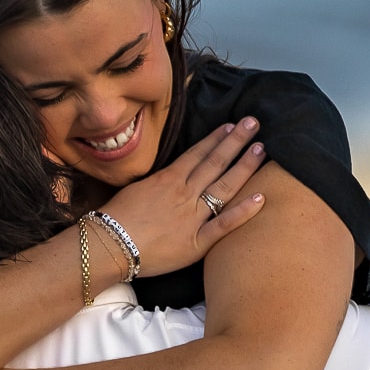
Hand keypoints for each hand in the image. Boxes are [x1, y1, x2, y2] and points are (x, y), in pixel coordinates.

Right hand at [107, 120, 266, 276]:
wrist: (109, 245)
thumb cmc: (115, 219)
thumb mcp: (135, 189)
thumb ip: (157, 182)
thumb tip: (169, 176)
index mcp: (168, 179)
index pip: (198, 153)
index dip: (217, 138)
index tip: (232, 126)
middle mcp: (184, 193)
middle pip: (216, 162)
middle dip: (237, 141)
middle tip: (255, 124)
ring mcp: (192, 217)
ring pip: (224, 187)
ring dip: (244, 166)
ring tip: (260, 150)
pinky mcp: (196, 243)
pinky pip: (223, 225)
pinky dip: (243, 212)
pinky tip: (261, 198)